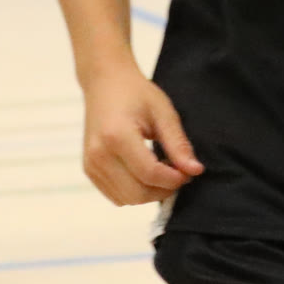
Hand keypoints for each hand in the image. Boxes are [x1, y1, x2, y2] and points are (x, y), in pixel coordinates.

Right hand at [81, 62, 202, 205]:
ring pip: (126, 199)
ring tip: (163, 171)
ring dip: (149, 193)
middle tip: (179, 174)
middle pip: (136, 193)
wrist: (105, 83)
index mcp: (117, 137)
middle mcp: (98, 155)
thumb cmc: (136, 93)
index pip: (149, 173)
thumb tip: (195, 170)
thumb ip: (178, 144)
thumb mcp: (163, 113)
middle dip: (163, 190)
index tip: (189, 172)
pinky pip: (115, 196)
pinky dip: (135, 191)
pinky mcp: (89, 170)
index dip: (174, 179)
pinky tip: (146, 173)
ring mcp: (90, 165)